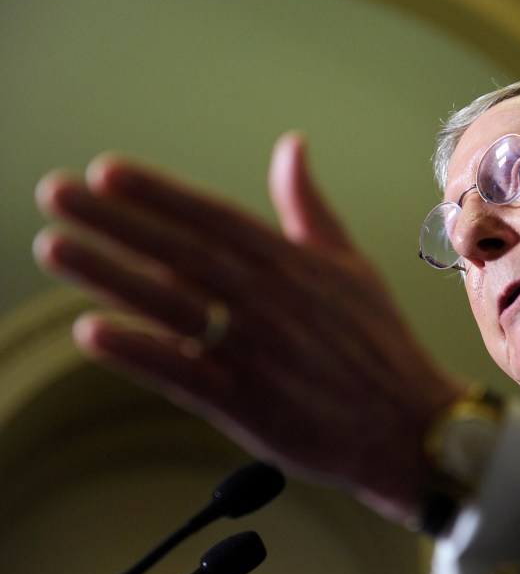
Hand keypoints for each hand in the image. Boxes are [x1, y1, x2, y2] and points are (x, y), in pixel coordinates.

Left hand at [33, 132, 465, 521]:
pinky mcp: (250, 406)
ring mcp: (260, 354)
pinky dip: (140, 352)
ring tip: (56, 248)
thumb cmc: (380, 345)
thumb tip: (292, 146)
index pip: (216, 218)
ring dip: (110, 276)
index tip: (108, 171)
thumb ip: (311, 208)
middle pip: (183, 254)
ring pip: (174, 307)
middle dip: (115, 221)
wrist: (409, 427)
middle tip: (57, 194)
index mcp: (297, 266)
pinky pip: (186, 373)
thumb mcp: (353, 266)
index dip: (160, 193)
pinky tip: (93, 330)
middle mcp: (273, 303)